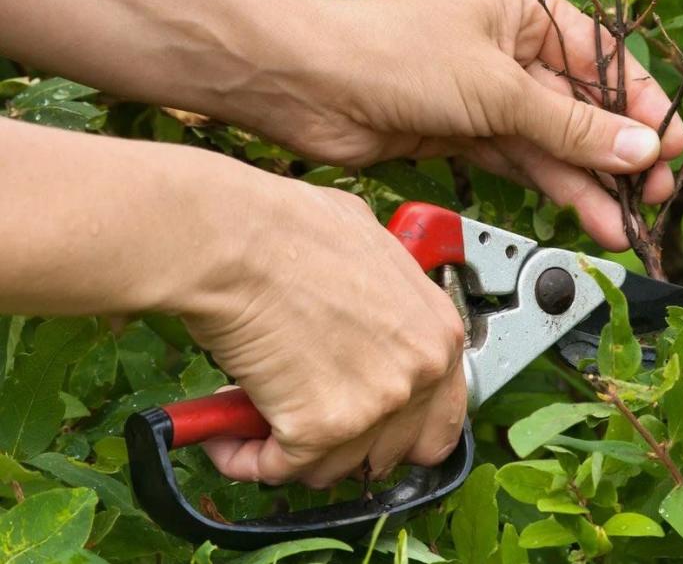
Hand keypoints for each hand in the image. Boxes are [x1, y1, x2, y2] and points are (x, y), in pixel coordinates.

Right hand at [185, 174, 464, 487]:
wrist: (235, 241)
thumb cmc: (290, 231)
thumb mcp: (370, 251)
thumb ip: (387, 299)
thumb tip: (372, 314)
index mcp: (438, 333)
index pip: (441, 420)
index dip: (396, 428)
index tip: (364, 426)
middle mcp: (419, 373)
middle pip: (388, 451)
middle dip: (343, 443)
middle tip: (304, 417)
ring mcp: (375, 405)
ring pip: (333, 466)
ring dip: (291, 451)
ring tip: (255, 415)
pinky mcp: (321, 429)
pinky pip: (278, 468)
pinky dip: (244, 458)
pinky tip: (224, 431)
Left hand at [271, 0, 682, 249]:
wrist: (309, 90)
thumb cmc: (393, 57)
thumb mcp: (498, 90)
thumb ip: (570, 127)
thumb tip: (641, 149)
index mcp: (522, 7)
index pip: (600, 58)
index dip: (639, 105)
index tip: (671, 144)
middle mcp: (509, 46)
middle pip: (580, 105)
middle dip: (617, 152)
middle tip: (654, 193)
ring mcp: (487, 92)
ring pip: (553, 140)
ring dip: (589, 181)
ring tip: (626, 222)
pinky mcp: (466, 131)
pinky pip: (523, 159)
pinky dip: (553, 187)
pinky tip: (586, 213)